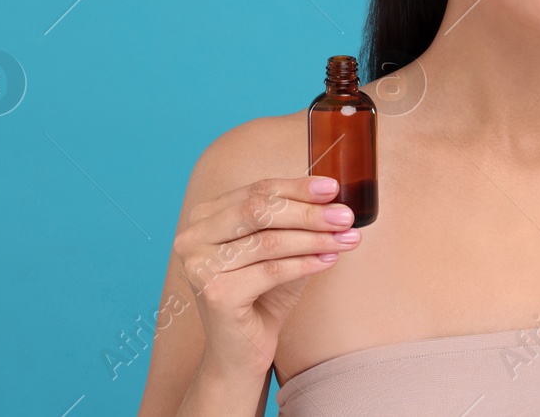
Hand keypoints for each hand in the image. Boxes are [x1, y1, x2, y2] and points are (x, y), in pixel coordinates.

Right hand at [171, 175, 359, 380]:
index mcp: (205, 217)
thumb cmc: (261, 296)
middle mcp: (193, 237)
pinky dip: (305, 264)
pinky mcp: (215, 293)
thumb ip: (295, 222)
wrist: (241, 352)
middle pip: (259, 210)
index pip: (257, 191)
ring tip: (346, 239)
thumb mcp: (279, 250)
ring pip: (268, 241)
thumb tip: (333, 199)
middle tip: (345, 216)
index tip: (333, 188)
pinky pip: (271, 271)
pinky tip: (329, 261)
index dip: (297, 187)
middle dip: (308, 212)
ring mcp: (199, 266)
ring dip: (314, 239)